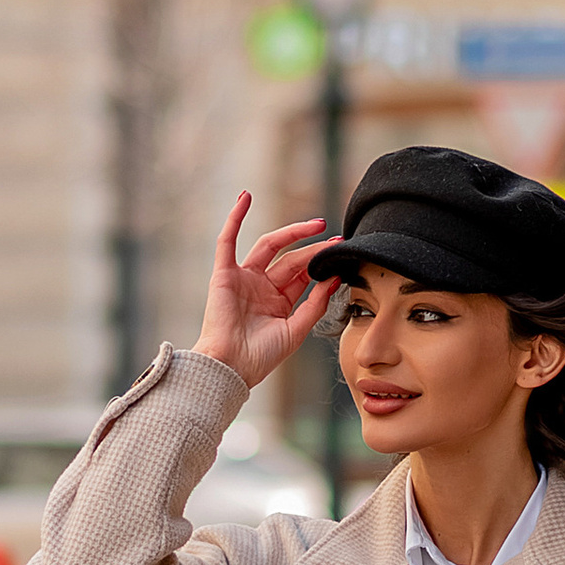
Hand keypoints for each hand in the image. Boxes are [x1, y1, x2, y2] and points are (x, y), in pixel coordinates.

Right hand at [194, 192, 333, 388]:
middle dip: (314, 249)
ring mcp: (242, 278)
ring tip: (316, 224)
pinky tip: (245, 198)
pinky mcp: (224, 274)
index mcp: (277, 302)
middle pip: (291, 259)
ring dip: (291, 232)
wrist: (231, 367)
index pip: (303, 275)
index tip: (341, 253)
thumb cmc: (261, 356)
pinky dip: (235, 218)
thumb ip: (316, 303)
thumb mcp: (297, 330)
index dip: (321, 262)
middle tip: (335, 238)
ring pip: (269, 246)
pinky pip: (227, 241)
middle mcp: (260, 287)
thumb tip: (335, 277)